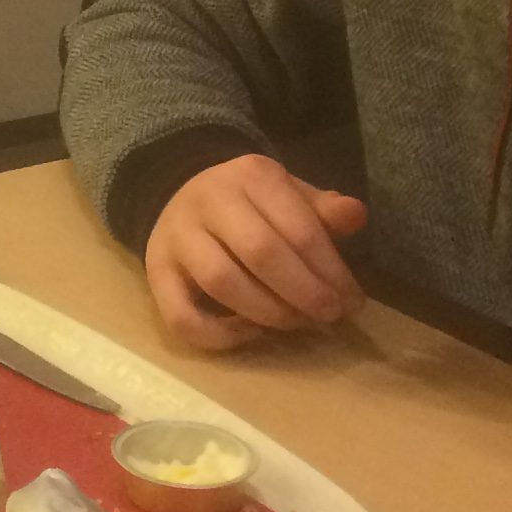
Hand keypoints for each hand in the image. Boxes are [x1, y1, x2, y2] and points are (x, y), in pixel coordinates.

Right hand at [145, 155, 368, 348]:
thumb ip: (322, 210)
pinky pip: (180, 315)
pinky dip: (218, 335)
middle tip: (329, 317)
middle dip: (304, 293)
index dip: (331, 271)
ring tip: (295, 324)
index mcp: (252, 176)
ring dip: (268, 314)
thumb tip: (356, 216)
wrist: (180, 193)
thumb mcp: (289, 195)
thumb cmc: (250, 204)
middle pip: (261, 252)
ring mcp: (177, 236)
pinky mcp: (155, 271)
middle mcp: (209, 199)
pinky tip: (250, 334)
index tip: (352, 302)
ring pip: (221, 281)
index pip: (299, 227)